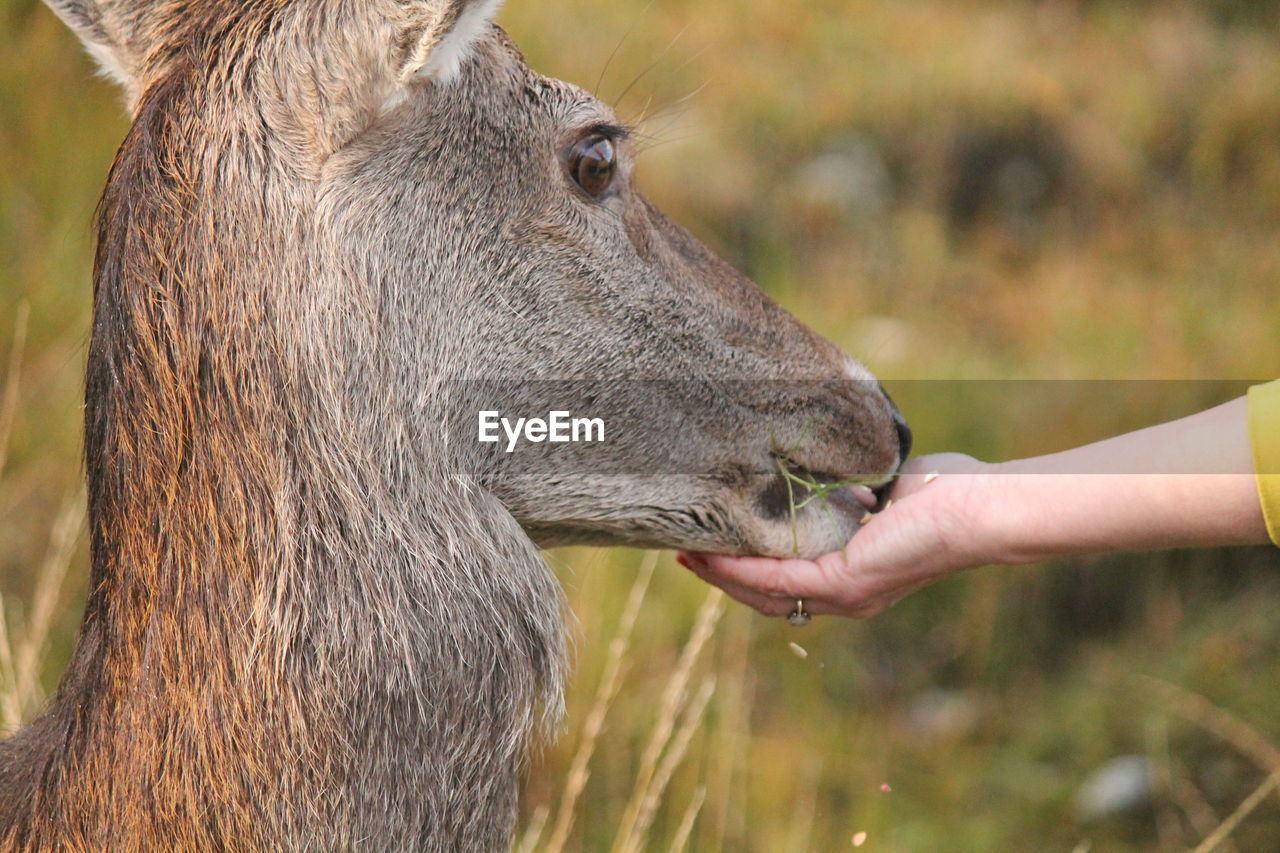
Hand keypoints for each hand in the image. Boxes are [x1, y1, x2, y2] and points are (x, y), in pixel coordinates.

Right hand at [679, 454, 1005, 618]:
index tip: (710, 543)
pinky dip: (740, 569)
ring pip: (764, 592)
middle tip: (686, 555)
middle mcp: (845, 595)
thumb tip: (821, 470)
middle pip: (766, 595)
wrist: (981, 507)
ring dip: (722, 575)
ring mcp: (844, 595)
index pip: (786, 578)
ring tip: (688, 555)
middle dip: (723, 577)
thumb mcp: (881, 488)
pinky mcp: (844, 582)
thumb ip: (848, 489)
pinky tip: (713, 553)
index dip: (745, 567)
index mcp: (853, 573)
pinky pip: (776, 578)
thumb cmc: (946, 493)